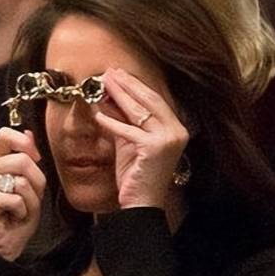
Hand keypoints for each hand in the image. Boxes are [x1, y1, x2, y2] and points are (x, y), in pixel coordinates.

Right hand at [0, 128, 45, 260]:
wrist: (2, 247)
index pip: (5, 135)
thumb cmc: (15, 218)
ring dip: (30, 201)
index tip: (35, 159)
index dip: (25, 143)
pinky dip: (21, 212)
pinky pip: (16, 199)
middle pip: (23, 160)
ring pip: (22, 180)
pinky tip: (11, 217)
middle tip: (27, 200)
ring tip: (19, 210)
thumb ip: (28, 161)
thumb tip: (29, 133)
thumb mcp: (29, 186)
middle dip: (36, 183)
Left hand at [95, 68, 188, 208]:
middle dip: (127, 84)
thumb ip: (124, 123)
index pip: (154, 100)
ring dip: (119, 95)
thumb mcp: (130, 144)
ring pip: (140, 111)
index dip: (135, 85)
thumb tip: (109, 100)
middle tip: (110, 72)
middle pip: (149, 100)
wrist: (141, 203)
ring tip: (104, 84)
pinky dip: (111, 122)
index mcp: (174, 128)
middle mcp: (176, 131)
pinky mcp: (153, 148)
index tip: (119, 74)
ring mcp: (167, 139)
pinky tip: (98, 114)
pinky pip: (128, 131)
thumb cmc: (136, 175)